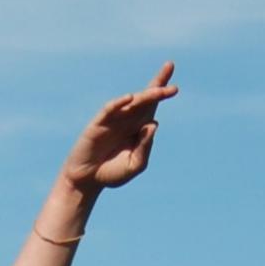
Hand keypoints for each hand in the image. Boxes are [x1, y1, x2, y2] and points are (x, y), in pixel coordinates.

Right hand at [60, 63, 178, 194]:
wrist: (88, 180)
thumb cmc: (113, 173)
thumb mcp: (135, 164)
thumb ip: (145, 147)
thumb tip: (153, 125)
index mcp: (139, 127)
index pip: (152, 105)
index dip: (162, 92)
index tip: (176, 87)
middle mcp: (128, 119)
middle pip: (145, 99)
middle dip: (158, 89)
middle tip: (173, 86)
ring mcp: (113, 120)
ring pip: (131, 103)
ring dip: (145, 96)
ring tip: (158, 91)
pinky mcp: (99, 124)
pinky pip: (110, 110)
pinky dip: (119, 103)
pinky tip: (129, 98)